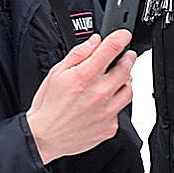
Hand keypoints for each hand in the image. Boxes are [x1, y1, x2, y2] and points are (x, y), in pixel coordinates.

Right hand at [25, 31, 134, 164]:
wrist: (44, 136)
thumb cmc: (48, 106)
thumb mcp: (56, 73)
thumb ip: (79, 54)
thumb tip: (94, 42)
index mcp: (85, 76)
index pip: (112, 48)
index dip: (121, 37)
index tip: (123, 35)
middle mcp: (100, 93)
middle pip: (126, 68)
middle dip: (128, 58)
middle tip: (125, 56)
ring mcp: (107, 111)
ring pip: (128, 90)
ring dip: (125, 81)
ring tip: (114, 80)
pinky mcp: (110, 127)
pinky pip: (120, 111)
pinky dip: (115, 104)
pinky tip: (103, 104)